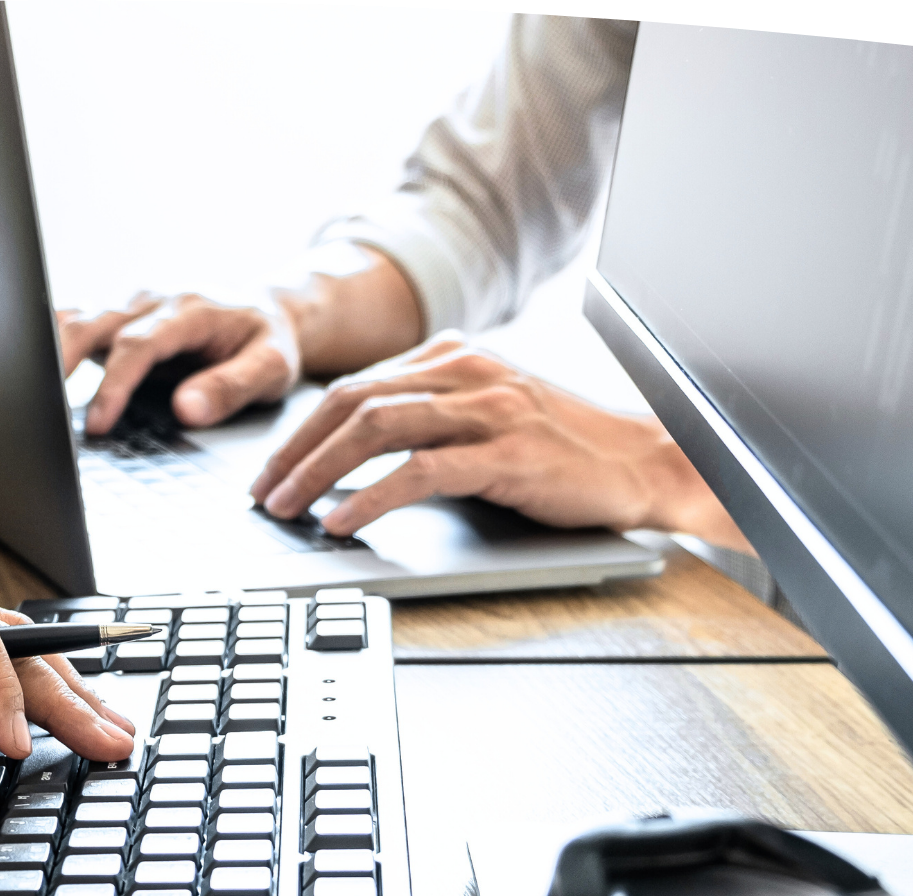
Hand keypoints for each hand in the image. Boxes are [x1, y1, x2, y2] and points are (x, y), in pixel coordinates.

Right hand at [56, 242, 425, 434]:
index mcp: (191, 309)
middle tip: (36, 403)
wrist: (269, 311)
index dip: (114, 384)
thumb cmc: (268, 342)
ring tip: (22, 390)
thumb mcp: (271, 368)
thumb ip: (230, 387)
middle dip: (61, 359)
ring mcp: (132, 306)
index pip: (140, 344)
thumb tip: (186, 409)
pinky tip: (27, 372)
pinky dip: (49, 342)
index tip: (99, 423)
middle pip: (94, 321)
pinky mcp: (119, 317)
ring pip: (77, 316)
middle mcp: (153, 300)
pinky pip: (76, 322)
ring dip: (47, 349)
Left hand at [249, 336, 746, 549]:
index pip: (356, 386)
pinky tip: (342, 522)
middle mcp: (466, 371)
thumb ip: (435, 415)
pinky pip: (419, 471)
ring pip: (375, 428)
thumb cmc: (570, 450)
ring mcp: (488, 408)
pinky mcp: (506, 452)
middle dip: (295, 449)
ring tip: (286, 508)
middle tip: (262, 491)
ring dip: (318, 472)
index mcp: (456, 357)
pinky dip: (369, 498)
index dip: (303, 429)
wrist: (650, 461)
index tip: (272, 467)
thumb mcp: (493, 415)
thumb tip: (359, 448)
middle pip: (352, 401)